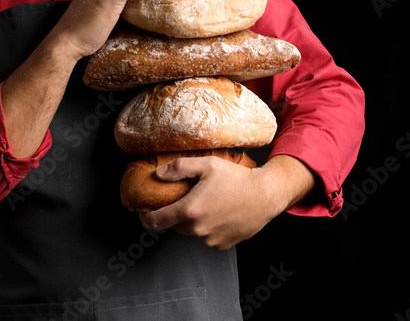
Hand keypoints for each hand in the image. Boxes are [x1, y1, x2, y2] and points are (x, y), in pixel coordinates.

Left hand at [140, 155, 314, 249]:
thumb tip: (159, 174)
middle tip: (191, 199)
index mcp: (189, 210)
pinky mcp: (223, 245)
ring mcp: (210, 240)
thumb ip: (179, 168)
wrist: (265, 195)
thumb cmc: (238, 178)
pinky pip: (208, 239)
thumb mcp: (207, 164)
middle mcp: (197, 229)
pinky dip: (210, 229)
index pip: (156, 221)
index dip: (146, 218)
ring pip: (193, 233)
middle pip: (176, 226)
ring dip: (195, 222)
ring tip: (210, 205)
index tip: (144, 214)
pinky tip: (221, 215)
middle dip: (179, 214)